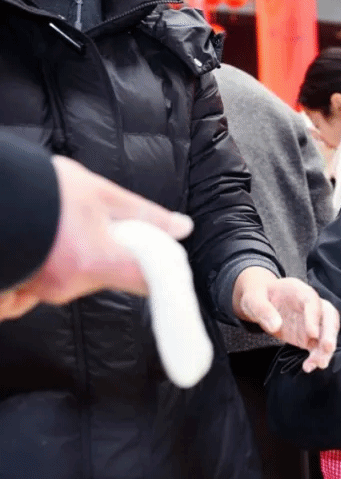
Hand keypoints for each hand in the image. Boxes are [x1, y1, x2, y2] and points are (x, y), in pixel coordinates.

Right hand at [0, 156, 193, 320]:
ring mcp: (41, 290)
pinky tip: (41, 244)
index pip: (146, 284)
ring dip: (76, 258)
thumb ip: (144, 215)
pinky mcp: (19, 289)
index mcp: (96, 262)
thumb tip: (182, 228)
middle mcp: (69, 285)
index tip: (160, 261)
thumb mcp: (101, 194)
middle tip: (90, 226)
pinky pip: (45, 285)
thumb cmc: (44, 189)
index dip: (159, 274)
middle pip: (107, 278)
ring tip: (60, 228)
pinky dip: (49, 267)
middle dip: (105, 255)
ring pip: (77, 279)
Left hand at [233, 267, 339, 371]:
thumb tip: (276, 326)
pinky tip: (310, 367)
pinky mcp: (309, 336)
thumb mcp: (253, 299)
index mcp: (299, 291)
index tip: (312, 334)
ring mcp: (312, 321)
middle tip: (327, 348)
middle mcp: (312, 305)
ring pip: (327, 333)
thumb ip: (263, 310)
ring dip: (326, 349)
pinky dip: (316, 356)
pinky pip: (317, 346)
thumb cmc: (259, 296)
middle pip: (329, 316)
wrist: (261, 302)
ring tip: (319, 364)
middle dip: (330, 333)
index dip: (314, 317)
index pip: (312, 301)